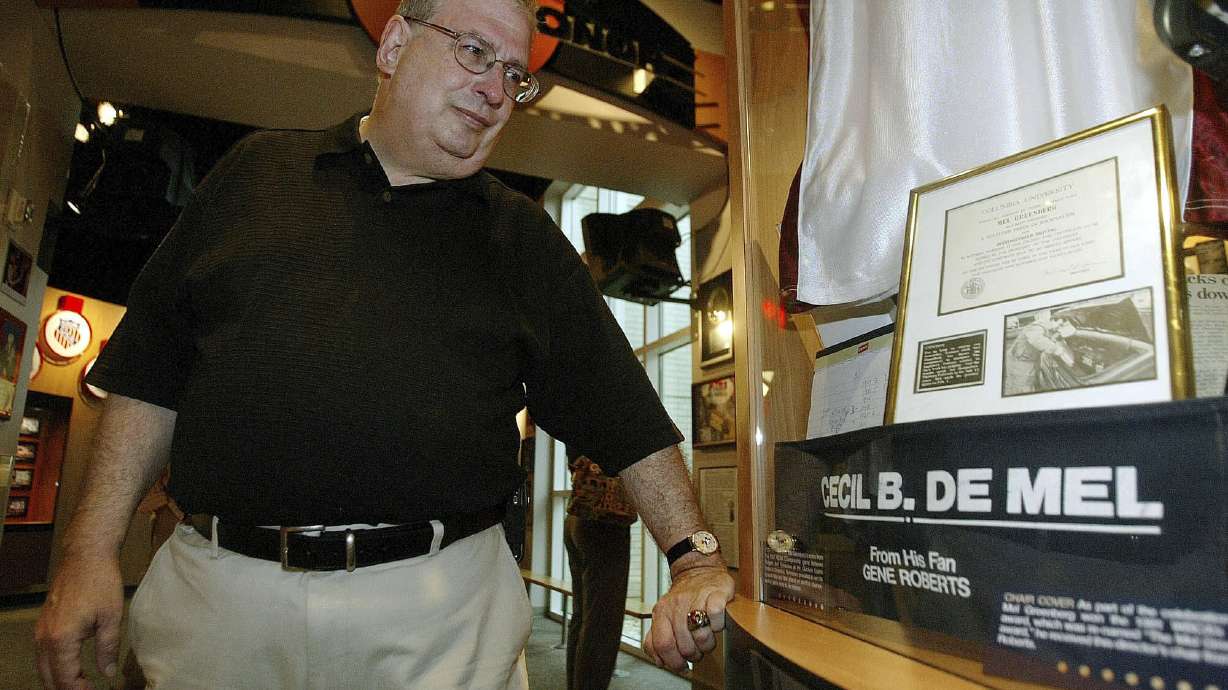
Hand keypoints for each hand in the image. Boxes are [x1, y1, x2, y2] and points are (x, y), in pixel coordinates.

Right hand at [35, 555, 124, 688]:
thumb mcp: (112, 617)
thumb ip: (108, 648)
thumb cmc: (100, 582)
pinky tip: (69, 665)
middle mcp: (45, 637)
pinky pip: (42, 652)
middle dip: (65, 688)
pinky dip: (53, 664)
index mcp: (61, 639)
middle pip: (48, 676)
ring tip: (79, 683)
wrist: (85, 556)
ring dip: (58, 678)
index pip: (65, 678)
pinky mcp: (44, 623)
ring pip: (43, 665)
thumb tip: (107, 673)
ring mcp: (41, 629)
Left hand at [643, 564, 734, 672]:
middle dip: (693, 655)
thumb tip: (659, 661)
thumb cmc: (684, 598)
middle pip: (685, 646)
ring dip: (707, 645)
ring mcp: (696, 599)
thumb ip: (657, 638)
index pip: (662, 645)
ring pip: (701, 636)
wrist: (700, 570)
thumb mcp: (664, 616)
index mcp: (662, 613)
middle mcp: (677, 605)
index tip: (682, 665)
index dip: (673, 661)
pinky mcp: (716, 594)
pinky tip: (716, 624)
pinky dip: (718, 626)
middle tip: (697, 651)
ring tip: (706, 639)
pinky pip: (716, 616)